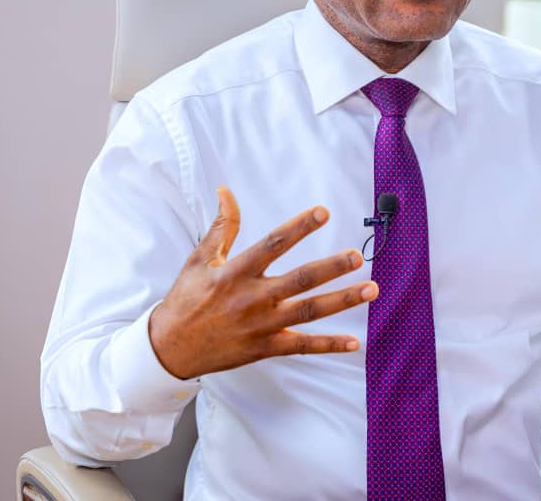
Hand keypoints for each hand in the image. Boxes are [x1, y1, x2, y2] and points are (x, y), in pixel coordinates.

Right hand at [149, 187, 377, 379]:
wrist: (168, 349)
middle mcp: (252, 299)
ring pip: (309, 312)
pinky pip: (302, 347)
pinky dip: (329, 345)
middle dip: (332, 267)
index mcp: (236, 272)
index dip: (299, 226)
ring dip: (342, 301)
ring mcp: (262, 326)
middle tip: (358, 256)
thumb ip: (222, 226)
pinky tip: (354, 342)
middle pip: (300, 280)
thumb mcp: (199, 259)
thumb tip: (226, 191)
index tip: (323, 212)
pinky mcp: (265, 348)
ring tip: (371, 289)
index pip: (273, 244)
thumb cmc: (185, 299)